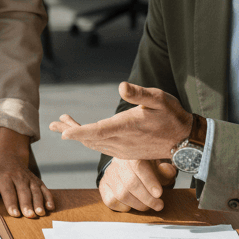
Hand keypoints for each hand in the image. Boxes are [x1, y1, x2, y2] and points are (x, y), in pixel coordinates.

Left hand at [0, 128, 52, 217]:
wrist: (9, 159)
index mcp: (4, 178)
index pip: (8, 191)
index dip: (12, 202)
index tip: (15, 214)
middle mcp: (18, 177)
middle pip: (23, 191)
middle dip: (27, 204)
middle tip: (30, 216)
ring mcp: (29, 178)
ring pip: (35, 190)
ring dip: (39, 202)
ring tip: (40, 213)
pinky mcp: (37, 181)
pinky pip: (44, 188)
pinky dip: (48, 197)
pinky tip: (50, 207)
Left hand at [48, 82, 191, 159]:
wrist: (185, 140)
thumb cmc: (172, 115)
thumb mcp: (159, 99)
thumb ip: (140, 94)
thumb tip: (121, 86)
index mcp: (126, 127)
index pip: (97, 131)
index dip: (78, 132)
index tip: (62, 132)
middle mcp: (122, 141)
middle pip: (90, 138)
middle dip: (70, 131)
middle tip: (53, 123)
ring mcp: (123, 149)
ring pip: (94, 144)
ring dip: (78, 135)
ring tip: (62, 125)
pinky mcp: (125, 153)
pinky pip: (102, 148)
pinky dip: (89, 140)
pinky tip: (83, 135)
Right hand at [99, 158, 177, 212]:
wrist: (128, 165)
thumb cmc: (147, 166)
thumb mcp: (159, 165)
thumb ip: (165, 169)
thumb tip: (168, 171)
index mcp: (133, 154)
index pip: (138, 166)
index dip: (149, 181)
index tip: (159, 194)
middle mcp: (118, 163)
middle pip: (130, 184)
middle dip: (147, 198)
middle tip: (159, 205)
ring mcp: (109, 175)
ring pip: (121, 194)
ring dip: (138, 204)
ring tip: (149, 206)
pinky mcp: (103, 185)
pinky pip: (111, 201)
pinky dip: (124, 207)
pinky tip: (132, 204)